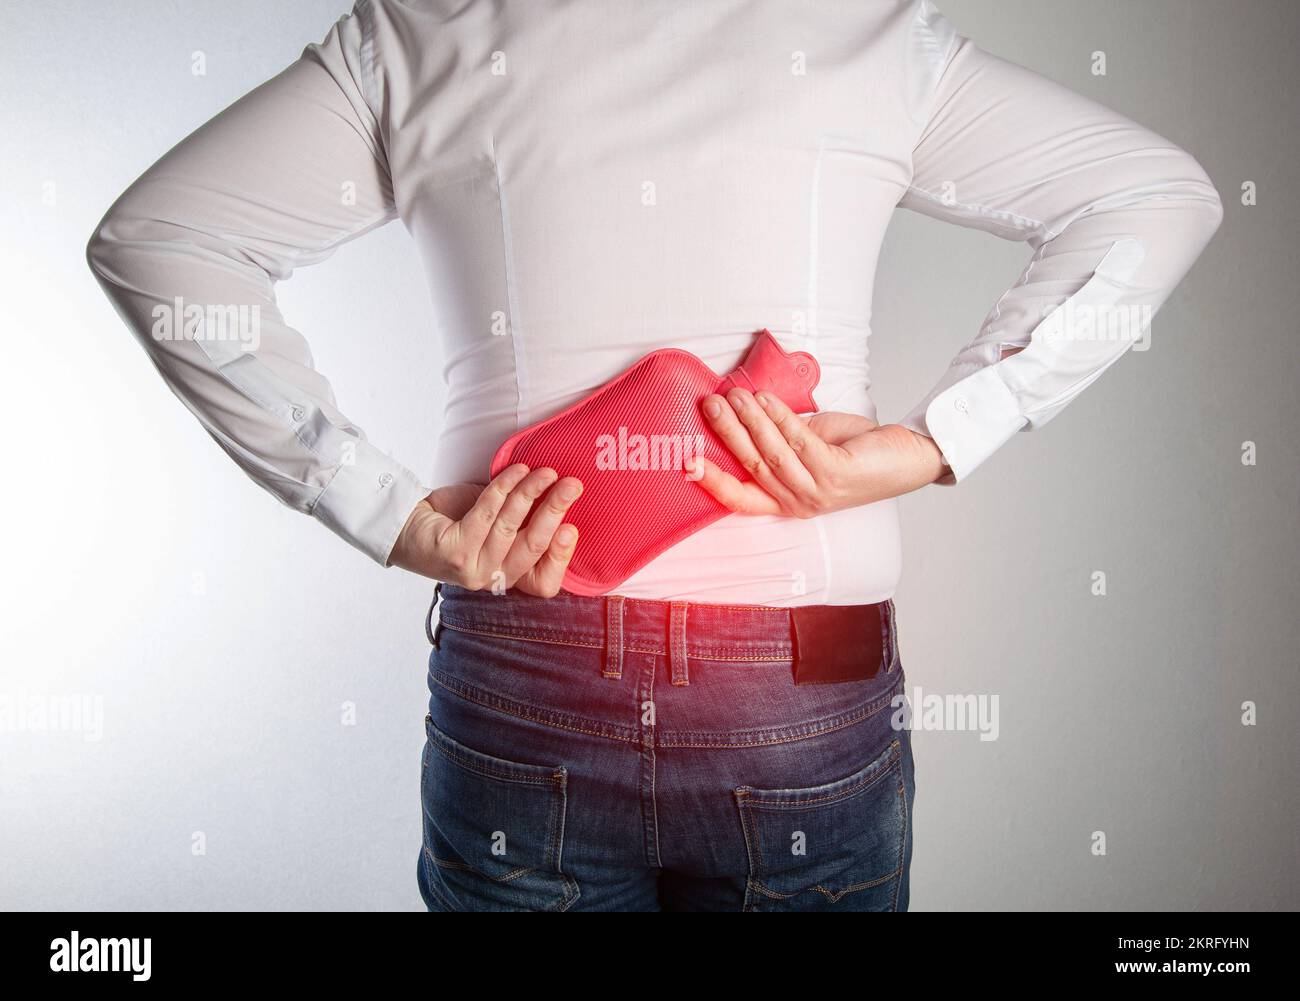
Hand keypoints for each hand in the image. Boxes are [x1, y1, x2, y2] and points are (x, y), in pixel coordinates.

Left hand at [389, 464, 583, 595]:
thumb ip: (529, 520)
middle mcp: (493, 578)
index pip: (545, 583)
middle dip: (556, 511)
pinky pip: (486, 514)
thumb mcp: (500, 524)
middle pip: (534, 547)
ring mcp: (473, 569)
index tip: (571, 527)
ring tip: (544, 472)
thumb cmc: (459, 520)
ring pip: (511, 526)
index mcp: (510, 576)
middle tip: (572, 485)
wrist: (410, 524)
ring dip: (531, 492)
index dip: (561, 557)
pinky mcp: (454, 553)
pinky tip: (516, 471)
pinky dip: (503, 488)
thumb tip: (564, 492)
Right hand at [687, 388, 945, 516]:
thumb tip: (744, 409)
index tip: (687, 461)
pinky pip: (797, 442)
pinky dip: (778, 418)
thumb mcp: (807, 446)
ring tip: (734, 394)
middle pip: (750, 467)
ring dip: (749, 420)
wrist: (903, 457)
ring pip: (770, 454)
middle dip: (726, 433)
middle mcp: (797, 502)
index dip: (712, 482)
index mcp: (785, 501)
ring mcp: (816, 491)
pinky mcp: (834, 473)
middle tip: (709, 404)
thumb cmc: (853, 451)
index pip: (739, 499)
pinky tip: (765, 399)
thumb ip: (778, 438)